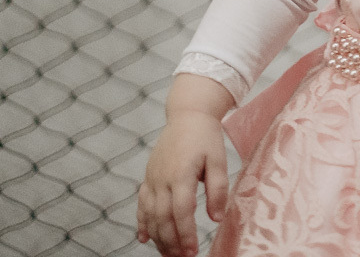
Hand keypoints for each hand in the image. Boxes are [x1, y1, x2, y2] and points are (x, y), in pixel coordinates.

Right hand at [136, 111, 228, 255]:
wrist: (187, 116)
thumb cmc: (206, 137)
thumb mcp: (218, 159)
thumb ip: (218, 189)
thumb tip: (216, 218)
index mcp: (181, 174)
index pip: (181, 211)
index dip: (186, 233)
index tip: (193, 251)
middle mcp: (162, 179)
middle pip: (162, 218)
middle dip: (171, 242)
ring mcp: (152, 179)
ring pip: (150, 215)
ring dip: (158, 237)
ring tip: (168, 254)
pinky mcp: (148, 178)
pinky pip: (141, 205)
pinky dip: (142, 223)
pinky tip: (145, 239)